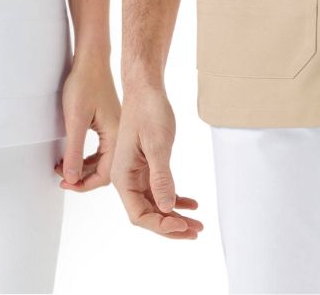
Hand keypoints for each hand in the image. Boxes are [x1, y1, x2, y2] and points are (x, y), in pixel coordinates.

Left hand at [56, 50, 120, 190]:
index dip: (84, 184)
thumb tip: (72, 179)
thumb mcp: (75, 121)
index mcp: (117, 136)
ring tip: (64, 167)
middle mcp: (120, 135)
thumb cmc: (84, 83)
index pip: (105, 175)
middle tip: (62, 177)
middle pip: (105, 170)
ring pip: (102, 160)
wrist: (91, 59)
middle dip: (83, 178)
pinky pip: (101, 149)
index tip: (66, 183)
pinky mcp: (109, 123)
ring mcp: (116, 129)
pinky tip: (73, 155)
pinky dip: (86, 157)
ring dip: (83, 168)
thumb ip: (74, 152)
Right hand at [110, 85, 202, 238]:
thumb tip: (167, 208)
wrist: (145, 88)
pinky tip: (190, 203)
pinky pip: (159, 189)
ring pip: (155, 204)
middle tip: (195, 231)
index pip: (139, 214)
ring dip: (174, 215)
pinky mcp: (146, 165)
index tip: (183, 225)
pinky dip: (175, 198)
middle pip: (147, 213)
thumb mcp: (157, 144)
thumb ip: (161, 177)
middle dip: (171, 226)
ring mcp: (136, 172)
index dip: (161, 225)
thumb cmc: (148, 110)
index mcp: (122, 175)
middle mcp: (126, 178)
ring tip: (197, 224)